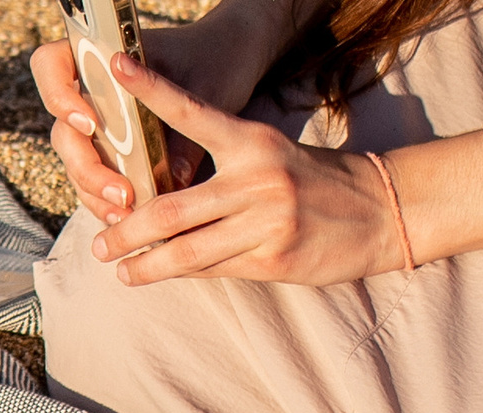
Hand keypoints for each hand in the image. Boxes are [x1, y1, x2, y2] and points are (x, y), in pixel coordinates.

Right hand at [30, 5, 279, 221]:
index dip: (58, 96)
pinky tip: (128, 217)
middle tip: (121, 191)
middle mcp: (88, 94)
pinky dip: (107, 201)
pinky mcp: (108, 154)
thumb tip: (173, 181)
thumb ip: (183, 130)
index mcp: (100, 58)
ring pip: (76, 165)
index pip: (51, 67)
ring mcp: (95, 126)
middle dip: (88, 168)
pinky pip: (94, 183)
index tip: (91, 123)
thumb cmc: (213, 63)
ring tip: (127, 214)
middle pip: (64, 133)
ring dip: (96, 193)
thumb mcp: (203, 91)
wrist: (226, 65)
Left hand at [86, 53, 405, 284]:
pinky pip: (210, 269)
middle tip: (99, 242)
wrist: (383, 209)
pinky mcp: (273, 258)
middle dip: (125, 231)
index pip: (191, 112)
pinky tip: (157, 275)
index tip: (115, 66)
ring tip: (119, 269)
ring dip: (143, 264)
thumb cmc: (311, 181)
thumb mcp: (268, 156)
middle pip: (168, 209)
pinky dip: (178, 273)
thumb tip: (151, 195)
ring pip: (183, 250)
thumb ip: (217, 170)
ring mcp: (265, 221)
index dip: (151, 89)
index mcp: (251, 142)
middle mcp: (257, 178)